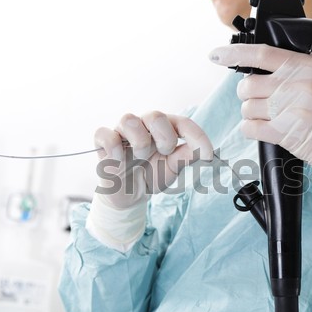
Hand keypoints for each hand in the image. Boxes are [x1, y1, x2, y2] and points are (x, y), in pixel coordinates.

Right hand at [94, 111, 212, 209]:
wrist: (129, 196)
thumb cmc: (152, 174)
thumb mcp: (174, 168)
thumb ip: (188, 157)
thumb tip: (207, 151)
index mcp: (164, 128)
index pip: (182, 123)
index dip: (196, 136)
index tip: (208, 155)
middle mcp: (144, 125)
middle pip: (155, 115)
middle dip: (165, 137)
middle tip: (166, 153)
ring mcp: (122, 132)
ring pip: (128, 120)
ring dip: (140, 142)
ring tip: (141, 157)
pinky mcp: (103, 143)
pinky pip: (105, 134)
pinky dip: (114, 149)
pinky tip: (120, 162)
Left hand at [209, 44, 311, 172]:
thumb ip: (295, 69)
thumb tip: (260, 68)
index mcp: (305, 66)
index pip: (261, 54)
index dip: (234, 53)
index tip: (216, 56)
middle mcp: (297, 85)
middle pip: (248, 85)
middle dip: (248, 95)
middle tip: (261, 101)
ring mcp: (291, 109)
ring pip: (247, 108)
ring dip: (252, 114)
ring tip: (270, 117)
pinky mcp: (286, 134)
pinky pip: (250, 128)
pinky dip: (252, 129)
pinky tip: (265, 129)